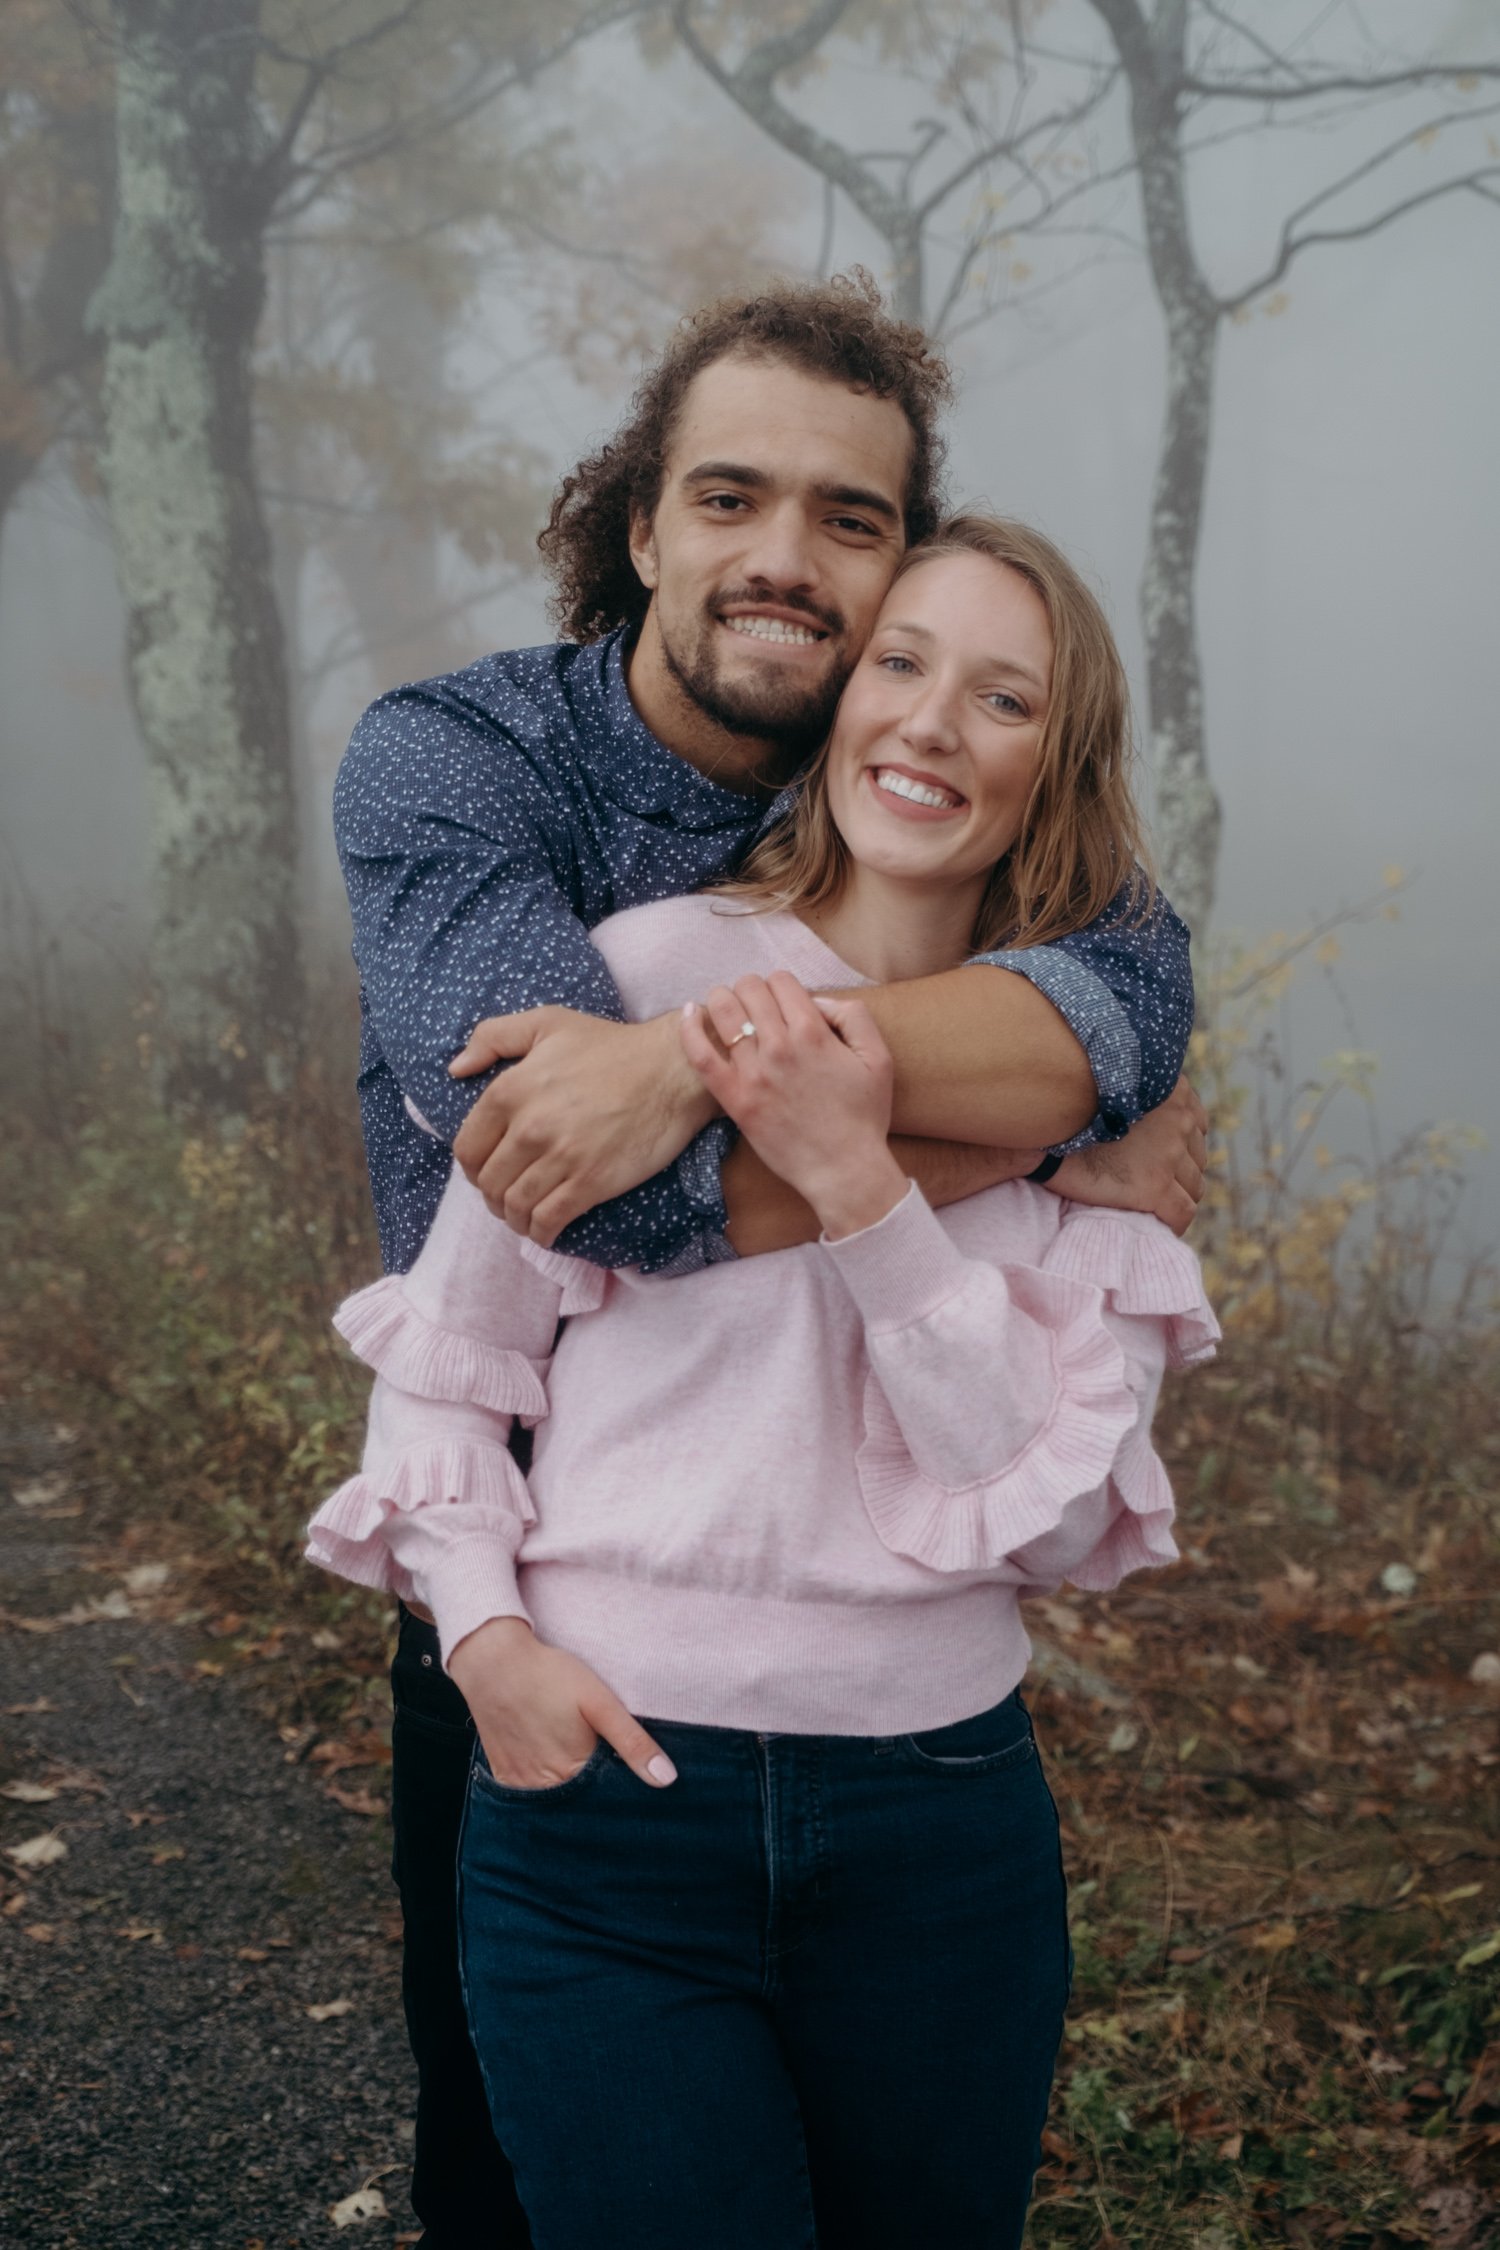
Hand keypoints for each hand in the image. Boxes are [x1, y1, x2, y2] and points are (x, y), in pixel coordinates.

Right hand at [448, 1617, 676, 1790]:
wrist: (493, 1661)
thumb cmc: (548, 1676)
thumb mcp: (599, 1703)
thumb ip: (632, 1742)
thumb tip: (667, 1780)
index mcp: (573, 1774)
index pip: (607, 1798)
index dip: (621, 1786)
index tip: (626, 1770)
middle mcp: (544, 1789)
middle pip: (580, 1802)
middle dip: (595, 1790)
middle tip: (598, 1757)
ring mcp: (519, 1785)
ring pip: (555, 1799)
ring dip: (569, 1787)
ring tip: (572, 1754)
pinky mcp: (503, 1775)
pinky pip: (529, 1792)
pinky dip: (544, 1783)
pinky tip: (550, 1757)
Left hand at [449, 1008, 715, 1244]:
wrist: (670, 1070)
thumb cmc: (610, 1045)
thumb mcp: (547, 1023)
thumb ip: (493, 1037)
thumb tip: (456, 1069)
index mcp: (510, 1090)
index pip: (468, 1148)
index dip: (472, 1167)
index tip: (487, 1171)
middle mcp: (529, 1127)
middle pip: (489, 1183)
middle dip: (492, 1196)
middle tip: (507, 1197)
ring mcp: (560, 1158)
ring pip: (515, 1206)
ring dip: (515, 1219)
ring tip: (524, 1216)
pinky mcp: (590, 1182)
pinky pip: (549, 1220)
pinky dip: (540, 1232)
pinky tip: (545, 1231)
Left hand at [680, 972, 907, 1238]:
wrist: (844, 1170)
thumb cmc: (864, 1117)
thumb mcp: (878, 1058)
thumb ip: (853, 1016)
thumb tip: (817, 1001)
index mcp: (813, 1034)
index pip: (781, 980)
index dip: (781, 985)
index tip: (783, 1001)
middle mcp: (779, 1047)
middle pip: (749, 989)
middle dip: (751, 988)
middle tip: (756, 1006)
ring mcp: (753, 1073)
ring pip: (723, 1011)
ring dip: (722, 1000)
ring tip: (726, 1006)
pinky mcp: (734, 1098)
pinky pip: (700, 1055)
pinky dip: (689, 1029)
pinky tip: (689, 1013)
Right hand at [1049, 1077, 1207, 1235]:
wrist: (1043, 1121)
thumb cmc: (1065, 1102)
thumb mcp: (1109, 1084)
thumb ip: (1135, 1094)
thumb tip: (1136, 1113)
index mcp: (1171, 1091)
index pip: (1196, 1125)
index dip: (1181, 1145)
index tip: (1163, 1158)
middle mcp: (1178, 1120)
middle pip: (1196, 1158)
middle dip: (1179, 1173)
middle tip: (1152, 1185)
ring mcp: (1169, 1154)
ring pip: (1194, 1187)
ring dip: (1176, 1197)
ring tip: (1153, 1208)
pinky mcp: (1154, 1185)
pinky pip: (1182, 1212)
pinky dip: (1173, 1222)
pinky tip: (1157, 1224)